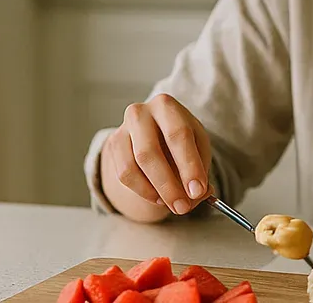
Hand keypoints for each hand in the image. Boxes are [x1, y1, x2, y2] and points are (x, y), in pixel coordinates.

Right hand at [103, 93, 212, 216]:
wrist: (154, 130)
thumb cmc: (180, 138)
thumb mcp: (197, 147)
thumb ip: (199, 170)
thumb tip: (197, 195)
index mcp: (166, 106)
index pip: (178, 135)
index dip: (189, 165)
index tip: (198, 191)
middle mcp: (140, 113)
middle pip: (149, 153)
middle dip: (168, 185)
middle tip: (183, 207)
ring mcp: (122, 129)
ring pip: (132, 167)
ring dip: (154, 192)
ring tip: (172, 203)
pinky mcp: (113, 146)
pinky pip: (124, 175)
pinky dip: (143, 191)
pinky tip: (158, 196)